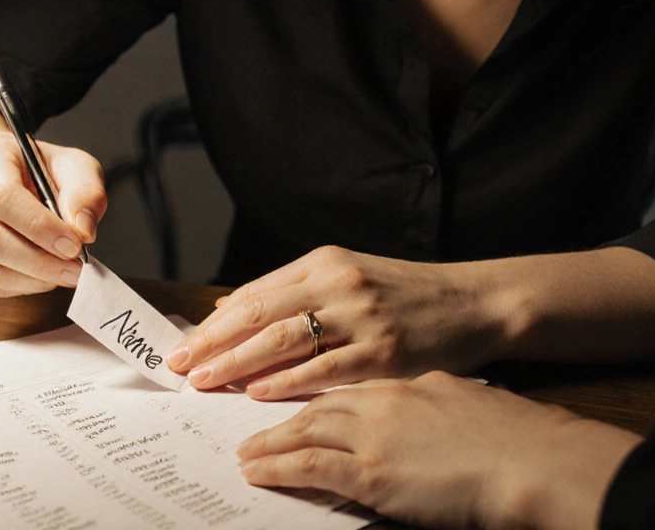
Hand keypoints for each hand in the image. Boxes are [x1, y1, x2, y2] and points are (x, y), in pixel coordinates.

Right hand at [0, 135, 106, 296]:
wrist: (4, 175)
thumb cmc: (38, 170)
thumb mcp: (72, 165)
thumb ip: (85, 192)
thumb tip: (83, 230)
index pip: (2, 198)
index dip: (41, 228)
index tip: (74, 246)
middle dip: (41, 262)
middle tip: (76, 270)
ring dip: (33, 280)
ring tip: (63, 273)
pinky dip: (20, 287)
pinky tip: (41, 276)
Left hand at [167, 246, 515, 398]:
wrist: (473, 303)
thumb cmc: (405, 294)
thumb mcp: (345, 275)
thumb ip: (290, 290)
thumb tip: (227, 307)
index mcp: (324, 262)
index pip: (255, 293)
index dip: (214, 323)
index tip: (182, 346)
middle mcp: (339, 283)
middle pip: (260, 314)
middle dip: (214, 343)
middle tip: (181, 367)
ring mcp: (362, 317)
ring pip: (285, 340)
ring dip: (239, 363)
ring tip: (207, 381)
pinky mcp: (385, 351)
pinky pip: (325, 369)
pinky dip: (288, 381)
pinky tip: (259, 392)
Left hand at [236, 372, 640, 529]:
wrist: (534, 455)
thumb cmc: (498, 425)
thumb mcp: (442, 386)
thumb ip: (402, 385)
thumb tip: (381, 399)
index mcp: (387, 353)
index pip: (310, 332)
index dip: (265, 336)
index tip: (231, 339)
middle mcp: (374, 376)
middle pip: (289, 359)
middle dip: (239, 365)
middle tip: (203, 375)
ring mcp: (372, 420)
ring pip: (295, 414)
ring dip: (256, 425)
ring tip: (232, 438)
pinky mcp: (373, 466)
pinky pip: (311, 461)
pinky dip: (278, 462)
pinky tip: (256, 466)